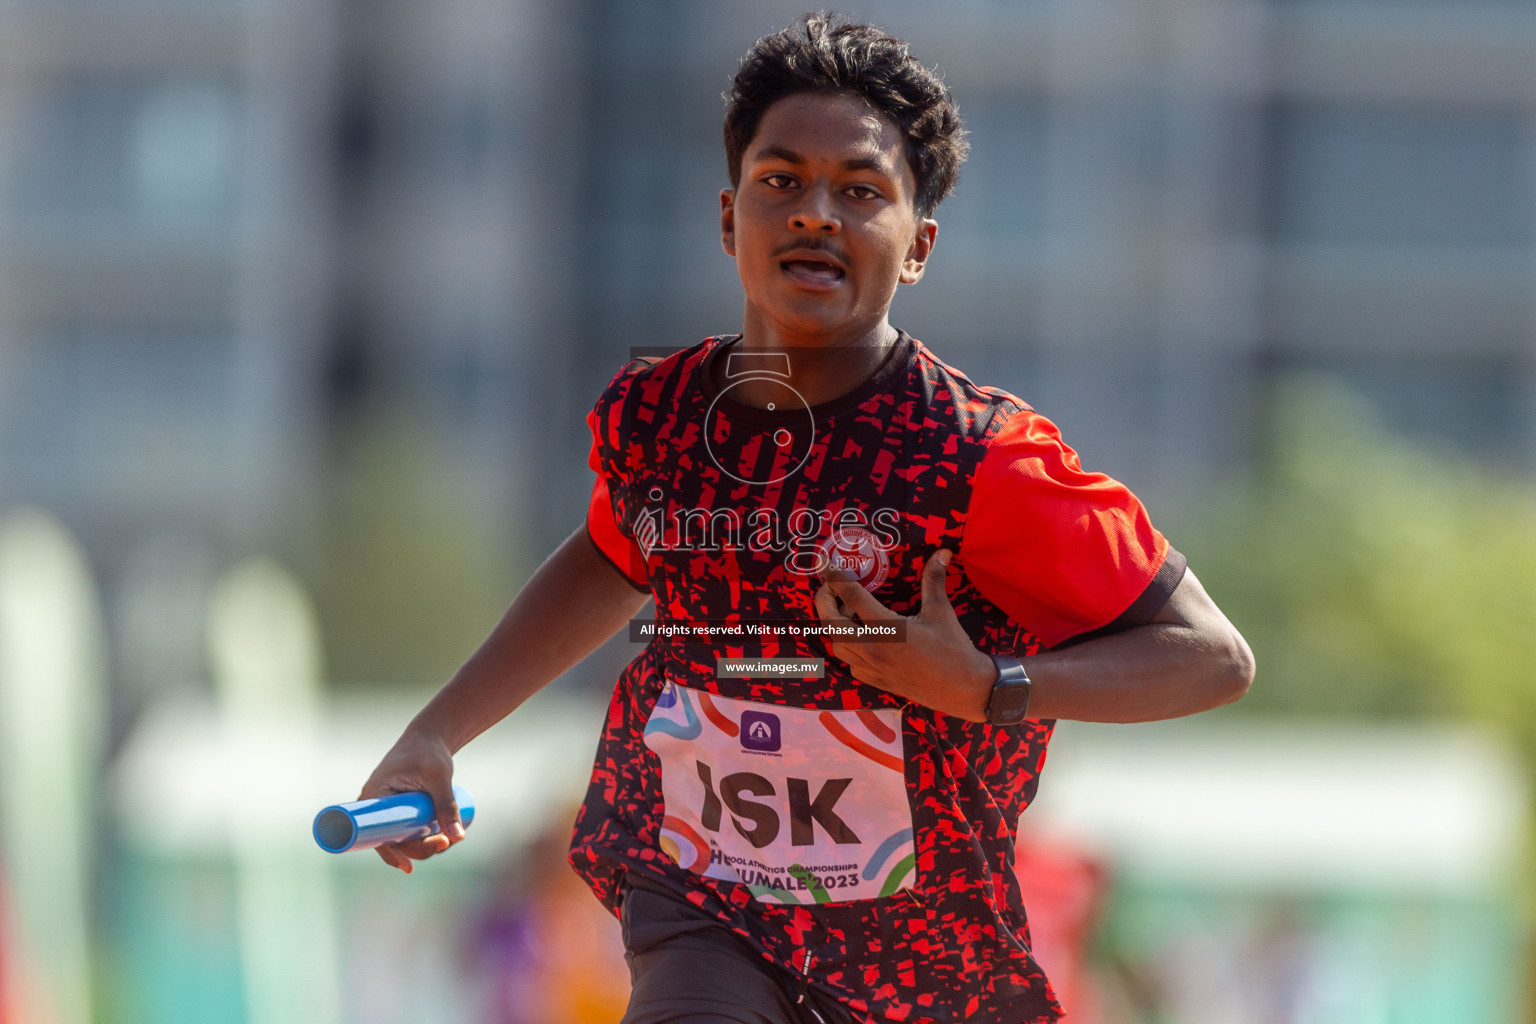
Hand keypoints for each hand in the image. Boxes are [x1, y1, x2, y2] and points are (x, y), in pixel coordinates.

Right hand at [357, 728, 465, 872]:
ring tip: (448, 839)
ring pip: (403, 837)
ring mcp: (389, 809)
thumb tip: (457, 837)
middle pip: (392, 840)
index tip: (409, 867)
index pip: (375, 834)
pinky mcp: (402, 810)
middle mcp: (376, 806)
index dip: (390, 854)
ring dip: (424, 845)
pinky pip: (409, 831)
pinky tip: (442, 841)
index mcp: (374, 796)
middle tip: (445, 843)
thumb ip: (447, 804)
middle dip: (418, 848)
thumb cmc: (429, 752)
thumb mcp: (438, 777)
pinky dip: (424, 838)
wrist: (430, 737)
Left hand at [813, 549, 996, 721]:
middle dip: (824, 601)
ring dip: (834, 625)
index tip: (826, 565)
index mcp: (887, 628)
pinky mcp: (874, 680)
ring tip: (847, 611)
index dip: (836, 578)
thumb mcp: (941, 611)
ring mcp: (871, 667)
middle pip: (831, 623)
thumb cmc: (953, 650)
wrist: (962, 690)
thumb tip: (941, 552)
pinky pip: (849, 662)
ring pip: (837, 644)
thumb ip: (934, 580)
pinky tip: (860, 637)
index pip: (851, 597)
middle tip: (829, 587)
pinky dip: (846, 646)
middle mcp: (873, 648)